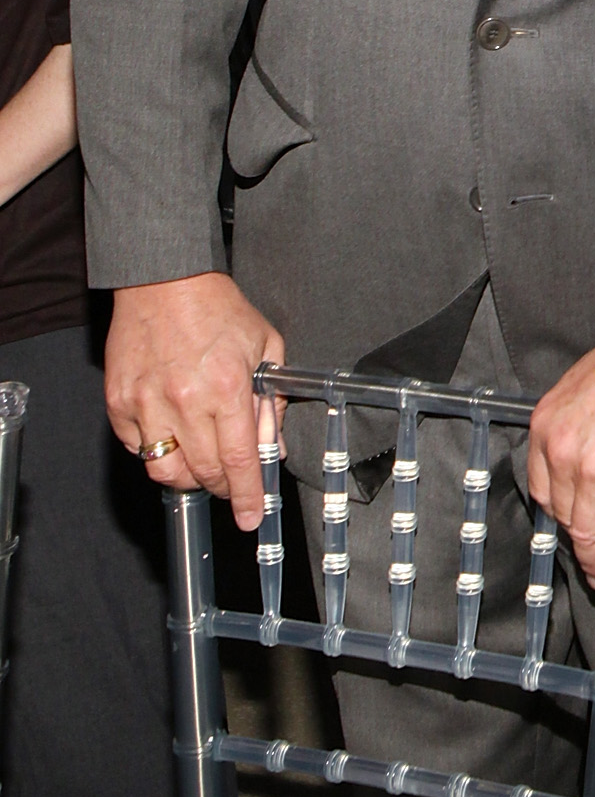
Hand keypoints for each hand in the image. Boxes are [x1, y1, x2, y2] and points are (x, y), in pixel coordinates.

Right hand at [105, 273, 285, 530]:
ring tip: (200, 463)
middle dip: (222, 487)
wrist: (163, 280)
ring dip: (187, 477)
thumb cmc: (217, 309)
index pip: (239, 461)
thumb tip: (272, 448)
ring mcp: (147, 402)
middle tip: (230, 482)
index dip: (247, 496)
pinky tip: (171, 436)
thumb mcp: (265, 347)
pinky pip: (137, 448)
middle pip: (204, 472)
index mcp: (227, 388)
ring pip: (165, 470)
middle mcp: (185, 400)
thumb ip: (270, 402)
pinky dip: (156, 453)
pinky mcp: (119, 401)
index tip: (252, 517)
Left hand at [528, 315, 594, 588]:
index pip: (541, 487)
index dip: (557, 513)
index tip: (569, 527)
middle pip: (564, 517)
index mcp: (547, 425)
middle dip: (581, 543)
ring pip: (592, 532)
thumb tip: (592, 449)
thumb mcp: (587, 384)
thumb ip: (578, 421)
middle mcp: (560, 450)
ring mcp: (591, 469)